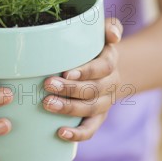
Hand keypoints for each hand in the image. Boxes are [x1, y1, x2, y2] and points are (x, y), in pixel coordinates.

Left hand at [43, 18, 122, 141]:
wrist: (106, 68)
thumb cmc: (96, 45)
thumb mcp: (103, 31)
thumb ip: (110, 26)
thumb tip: (114, 34)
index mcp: (110, 61)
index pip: (103, 68)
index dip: (86, 72)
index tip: (65, 72)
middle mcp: (110, 83)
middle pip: (94, 90)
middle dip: (69, 89)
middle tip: (47, 85)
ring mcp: (104, 102)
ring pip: (91, 109)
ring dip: (69, 108)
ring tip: (48, 104)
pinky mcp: (97, 117)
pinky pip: (91, 129)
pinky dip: (78, 134)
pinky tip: (61, 133)